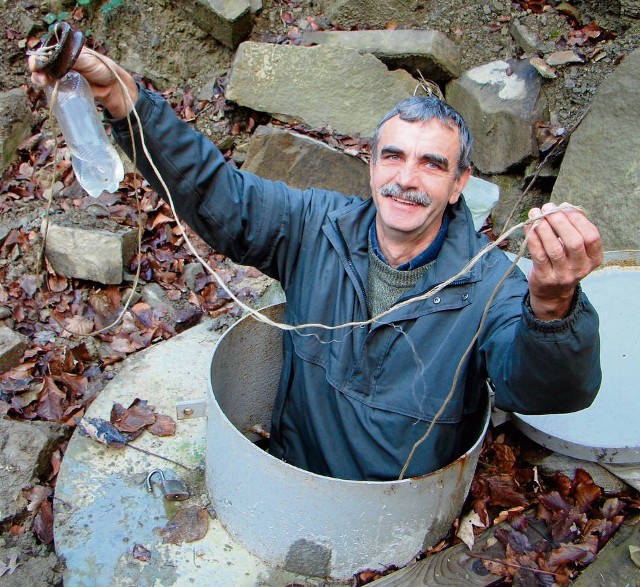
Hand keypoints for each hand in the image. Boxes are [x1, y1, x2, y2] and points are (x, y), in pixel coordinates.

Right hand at [29, 48, 137, 118]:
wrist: (115, 87)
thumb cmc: (103, 68)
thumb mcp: (88, 60)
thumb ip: (73, 58)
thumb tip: (57, 57)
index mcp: (65, 50)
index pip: (46, 52)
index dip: (39, 58)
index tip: (37, 65)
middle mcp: (62, 62)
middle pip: (42, 65)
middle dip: (37, 71)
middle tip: (41, 78)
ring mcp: (63, 75)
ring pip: (46, 77)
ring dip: (40, 80)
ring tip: (42, 83)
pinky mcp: (67, 88)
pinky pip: (55, 88)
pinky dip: (50, 89)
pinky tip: (48, 91)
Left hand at [525, 202, 601, 320]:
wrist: (552, 293)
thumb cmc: (564, 263)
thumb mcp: (576, 250)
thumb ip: (573, 229)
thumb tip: (563, 207)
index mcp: (594, 258)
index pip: (592, 236)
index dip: (578, 219)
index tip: (563, 207)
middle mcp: (581, 268)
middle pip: (574, 242)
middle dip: (559, 221)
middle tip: (547, 208)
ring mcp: (563, 275)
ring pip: (554, 248)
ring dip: (543, 228)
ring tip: (535, 214)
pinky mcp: (545, 277)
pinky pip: (538, 254)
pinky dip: (533, 238)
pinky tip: (529, 226)